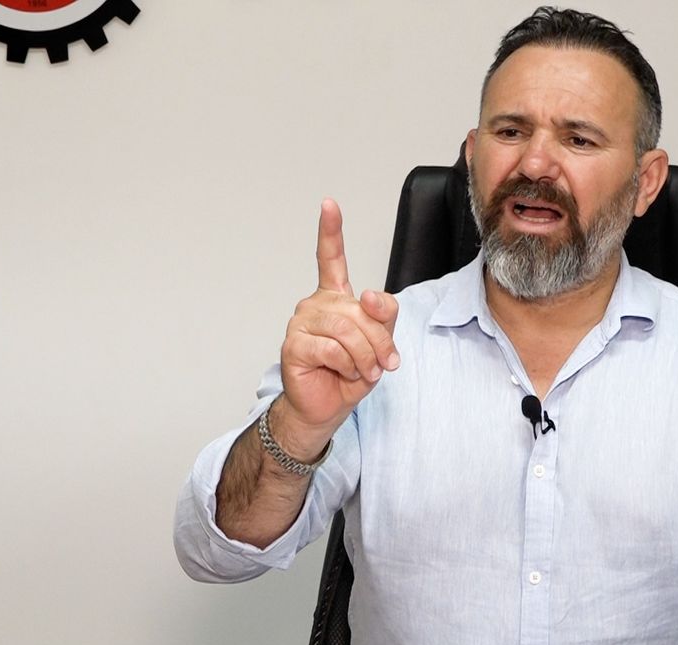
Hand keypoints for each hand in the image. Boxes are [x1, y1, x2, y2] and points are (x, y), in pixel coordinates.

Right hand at [279, 199, 399, 442]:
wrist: (328, 407)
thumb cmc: (350, 374)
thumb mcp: (379, 343)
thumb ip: (383, 316)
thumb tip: (370, 296)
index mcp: (335, 298)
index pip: (331, 258)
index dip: (330, 230)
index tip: (328, 204)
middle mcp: (315, 304)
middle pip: (359, 309)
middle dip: (379, 340)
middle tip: (384, 364)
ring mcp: (301, 322)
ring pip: (347, 329)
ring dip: (365, 355)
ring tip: (363, 370)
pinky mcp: (293, 345)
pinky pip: (332, 347)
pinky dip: (347, 364)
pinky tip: (341, 371)